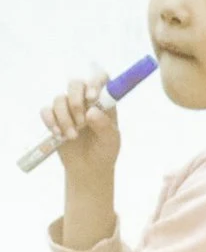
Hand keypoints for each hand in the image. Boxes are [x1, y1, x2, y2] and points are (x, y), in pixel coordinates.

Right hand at [41, 72, 119, 249]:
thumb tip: (95, 111)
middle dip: (76, 98)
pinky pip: (46, 110)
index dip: (99, 78)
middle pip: (77, 82)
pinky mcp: (54, 119)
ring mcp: (69, 109)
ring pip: (59, 97)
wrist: (88, 173)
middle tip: (82, 116)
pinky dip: (52, 122)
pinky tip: (60, 136)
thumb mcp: (113, 144)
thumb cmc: (106, 158)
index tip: (97, 89)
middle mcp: (88, 102)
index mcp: (108, 104)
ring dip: (64, 116)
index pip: (105, 79)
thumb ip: (108, 126)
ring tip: (72, 136)